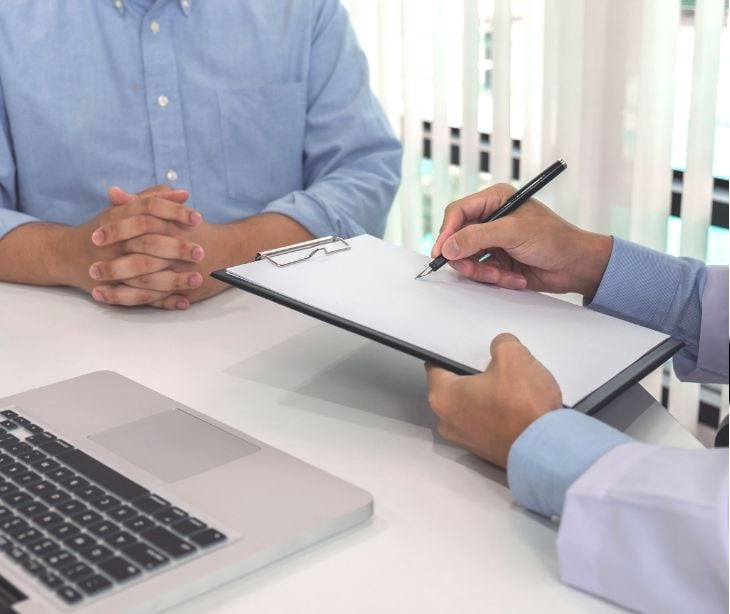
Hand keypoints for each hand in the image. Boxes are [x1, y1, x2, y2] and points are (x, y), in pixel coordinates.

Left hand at [90, 187, 315, 307]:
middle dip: (114, 264)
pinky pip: (157, 297)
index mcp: (172, 227)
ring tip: (97, 289)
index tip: (95, 236)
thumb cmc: (199, 230)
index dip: (116, 232)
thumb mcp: (170, 211)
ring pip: (147, 281)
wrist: (233, 250)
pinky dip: (135, 300)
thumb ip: (141, 201)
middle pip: (141, 257)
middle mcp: (176, 250)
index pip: (140, 227)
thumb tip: (112, 193)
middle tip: (92, 268)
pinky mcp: (184, 289)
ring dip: (120, 286)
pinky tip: (117, 300)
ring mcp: (181, 272)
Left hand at [425, 333, 561, 467]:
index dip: (452, 355)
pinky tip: (520, 408)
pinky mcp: (487, 449)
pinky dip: (501, 414)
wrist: (548, 450)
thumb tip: (503, 347)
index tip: (463, 352)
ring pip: (474, 406)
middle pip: (457, 387)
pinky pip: (488, 423)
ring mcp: (467, 439)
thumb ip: (501, 344)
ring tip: (514, 388)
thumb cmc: (524, 411)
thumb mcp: (513, 355)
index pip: (436, 367)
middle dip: (476, 375)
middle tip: (498, 368)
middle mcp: (449, 422)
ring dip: (490, 395)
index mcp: (443, 397)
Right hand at [431, 184, 612, 297]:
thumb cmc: (555, 240)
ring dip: (483, 271)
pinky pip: (481, 272)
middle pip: (458, 239)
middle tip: (475, 269)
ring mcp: (493, 242)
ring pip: (467, 259)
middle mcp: (491, 219)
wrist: (575, 266)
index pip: (458, 212)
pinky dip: (495, 278)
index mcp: (496, 200)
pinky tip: (514, 278)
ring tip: (502, 275)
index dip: (446, 232)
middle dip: (467, 258)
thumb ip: (478, 237)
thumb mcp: (514, 232)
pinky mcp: (497, 261)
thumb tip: (449, 246)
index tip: (441, 252)